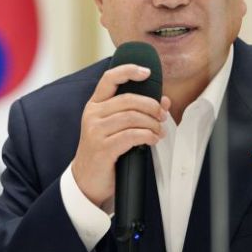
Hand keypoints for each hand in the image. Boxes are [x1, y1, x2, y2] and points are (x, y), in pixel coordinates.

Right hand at [71, 63, 169, 206]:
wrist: (87, 180)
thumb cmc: (104, 150)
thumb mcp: (115, 127)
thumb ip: (136, 112)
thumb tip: (164, 101)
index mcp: (95, 105)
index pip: (109, 79)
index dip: (128, 71)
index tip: (147, 72)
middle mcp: (92, 114)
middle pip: (128, 99)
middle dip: (151, 105)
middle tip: (162, 115)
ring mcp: (95, 131)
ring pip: (132, 117)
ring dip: (152, 123)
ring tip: (159, 131)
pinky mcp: (103, 148)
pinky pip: (131, 136)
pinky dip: (147, 136)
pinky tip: (153, 140)